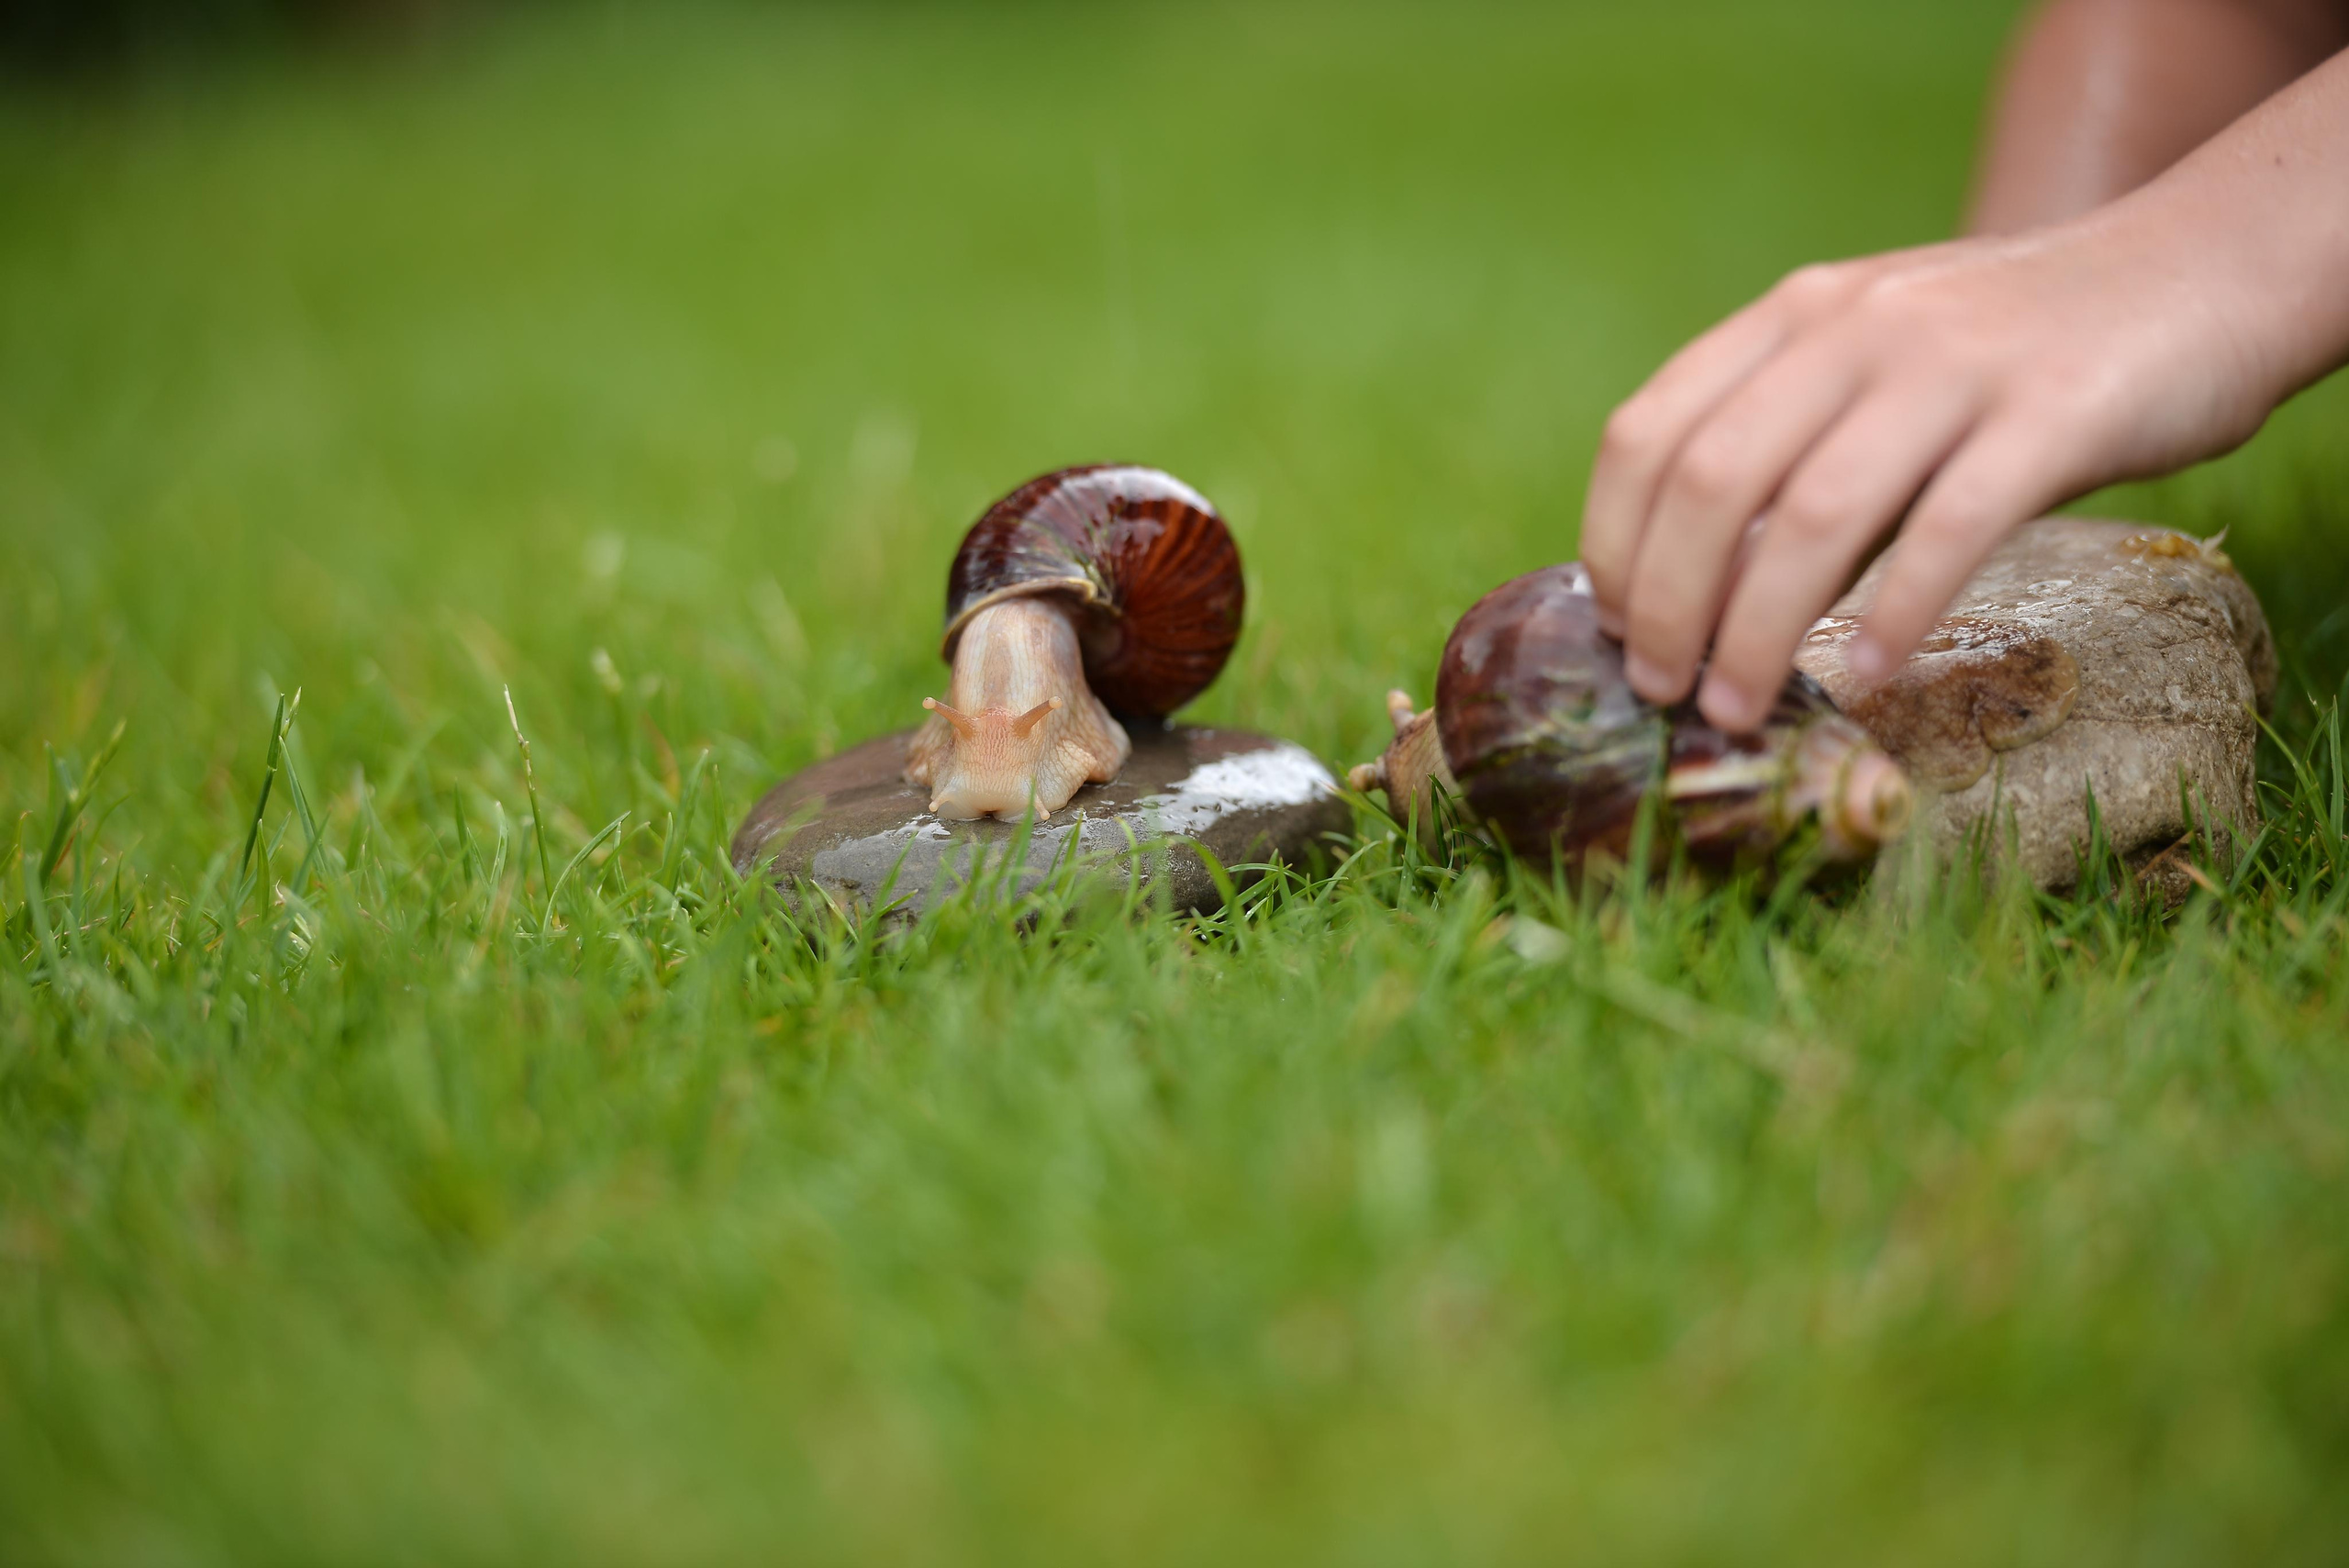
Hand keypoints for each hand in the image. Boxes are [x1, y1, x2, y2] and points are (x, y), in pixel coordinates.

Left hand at [1579, 211, 2281, 732]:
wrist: (2200, 269)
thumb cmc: (2015, 352)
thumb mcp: (1875, 362)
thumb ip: (1787, 440)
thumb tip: (1688, 587)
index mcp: (1794, 318)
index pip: (1648, 434)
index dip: (1614, 544)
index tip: (1616, 630)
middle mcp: (1856, 329)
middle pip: (1709, 483)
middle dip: (1667, 607)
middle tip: (1662, 691)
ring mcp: (1954, 365)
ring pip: (1812, 516)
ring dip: (1756, 632)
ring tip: (1737, 709)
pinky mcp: (2053, 413)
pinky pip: (1947, 530)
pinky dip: (1893, 616)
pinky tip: (1861, 680)